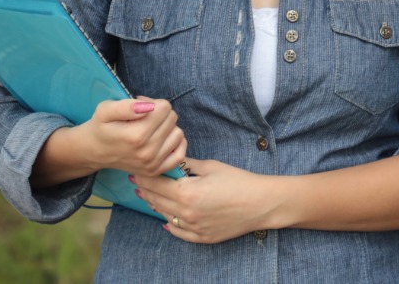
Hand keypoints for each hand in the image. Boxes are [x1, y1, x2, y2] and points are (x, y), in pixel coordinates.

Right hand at [79, 97, 186, 175]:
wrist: (94, 152)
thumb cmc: (101, 127)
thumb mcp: (105, 110)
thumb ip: (126, 106)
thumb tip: (149, 106)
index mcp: (136, 135)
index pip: (164, 107)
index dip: (152, 102)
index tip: (140, 107)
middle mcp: (147, 152)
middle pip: (172, 118)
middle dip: (159, 113)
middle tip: (143, 117)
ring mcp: (152, 164)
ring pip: (178, 133)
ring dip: (167, 128)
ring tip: (150, 128)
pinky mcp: (156, 171)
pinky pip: (180, 154)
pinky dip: (175, 144)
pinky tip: (163, 139)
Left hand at [133, 158, 274, 244]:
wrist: (261, 203)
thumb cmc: (238, 180)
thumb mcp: (211, 166)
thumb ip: (187, 165)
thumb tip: (172, 161)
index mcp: (186, 192)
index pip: (155, 184)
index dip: (144, 176)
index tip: (136, 169)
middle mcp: (185, 213)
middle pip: (156, 200)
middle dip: (145, 190)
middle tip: (137, 181)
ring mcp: (193, 227)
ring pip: (165, 216)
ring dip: (155, 205)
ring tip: (148, 196)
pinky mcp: (201, 237)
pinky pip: (178, 232)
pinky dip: (169, 225)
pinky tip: (165, 219)